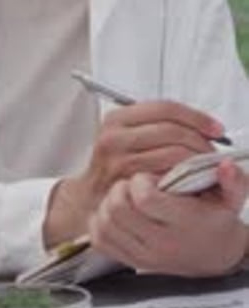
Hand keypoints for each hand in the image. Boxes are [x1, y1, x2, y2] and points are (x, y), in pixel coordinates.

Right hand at [43, 100, 224, 249]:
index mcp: (116, 119)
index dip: (196, 116)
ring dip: (198, 161)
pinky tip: (191, 182)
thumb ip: (155, 124)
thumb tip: (201, 123)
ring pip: (174, 154)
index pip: (164, 108)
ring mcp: (119, 163)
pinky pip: (169, 178)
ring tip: (205, 167)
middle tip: (212, 152)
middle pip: (172, 131)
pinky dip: (187, 179)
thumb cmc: (116, 166)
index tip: (215, 128)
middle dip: (200, 140)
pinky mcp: (128, 187)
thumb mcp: (125, 135)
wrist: (92, 198)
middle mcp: (114, 138)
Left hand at [87, 169, 248, 276]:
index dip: (140, 181)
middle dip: (121, 189)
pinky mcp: (129, 261)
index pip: (144, 199)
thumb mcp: (231, 199)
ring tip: (127, 197)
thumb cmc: (216, 221)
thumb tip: (225, 165)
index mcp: (183, 224)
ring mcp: (142, 255)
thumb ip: (233, 181)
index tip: (149, 177)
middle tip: (134, 185)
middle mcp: (160, 243)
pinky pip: (100, 240)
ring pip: (105, 222)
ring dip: (110, 203)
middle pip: (118, 209)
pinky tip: (117, 212)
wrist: (214, 256)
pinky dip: (101, 222)